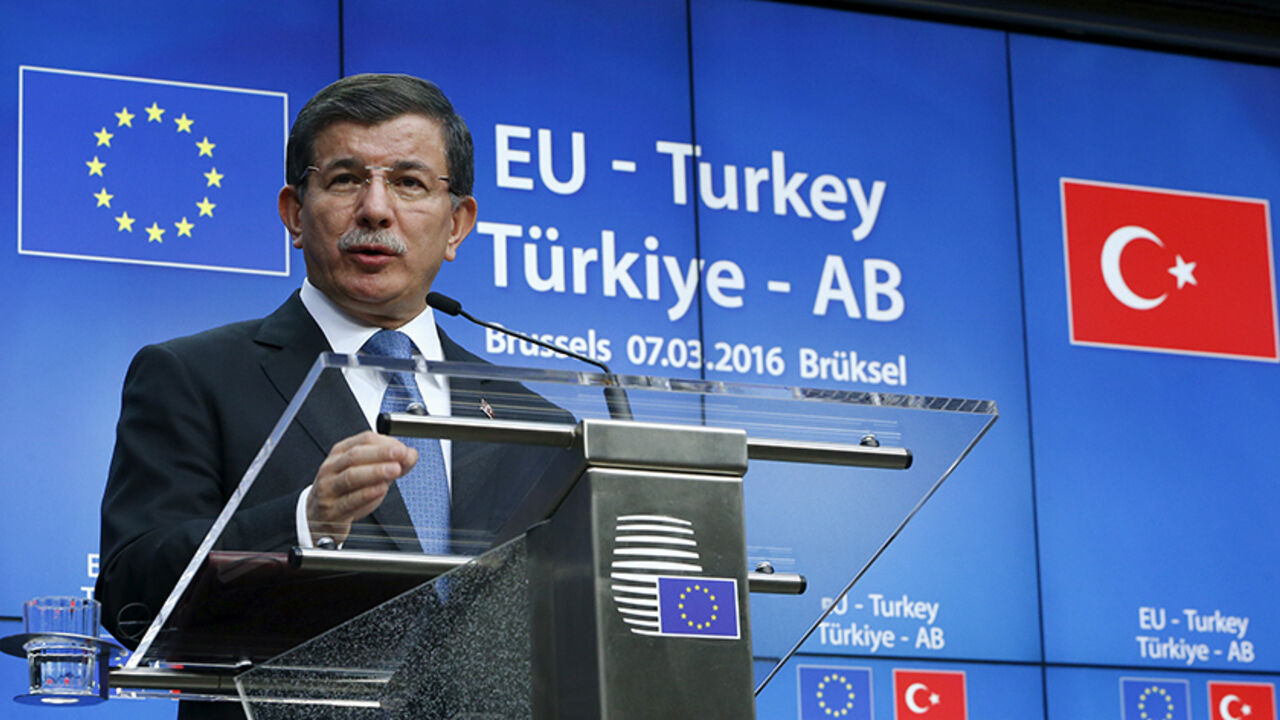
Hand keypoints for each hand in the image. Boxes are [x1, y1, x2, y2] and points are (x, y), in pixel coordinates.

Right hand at [306, 430, 417, 544]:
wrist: (318, 518)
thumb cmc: (344, 492)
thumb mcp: (367, 473)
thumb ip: (390, 463)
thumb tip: (410, 455)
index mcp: (341, 453)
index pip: (363, 440)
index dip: (386, 442)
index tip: (403, 448)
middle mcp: (332, 468)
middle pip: (356, 455)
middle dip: (381, 453)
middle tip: (401, 454)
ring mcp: (329, 488)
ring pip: (351, 476)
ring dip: (375, 472)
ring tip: (395, 470)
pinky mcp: (331, 510)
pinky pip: (349, 500)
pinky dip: (366, 494)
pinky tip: (381, 489)